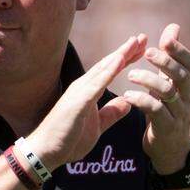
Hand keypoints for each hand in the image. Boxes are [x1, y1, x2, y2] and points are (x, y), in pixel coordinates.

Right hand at [28, 34, 146, 166]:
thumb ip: (111, 113)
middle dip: (126, 50)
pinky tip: (120, 61)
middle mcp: (83, 87)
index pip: (110, 71)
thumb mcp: (98, 125)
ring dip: (119, 55)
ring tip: (134, 42)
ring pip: (102, 70)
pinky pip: (96, 85)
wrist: (45, 152)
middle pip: (107, 64)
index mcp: (88, 92)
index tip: (142, 48)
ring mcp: (79, 93)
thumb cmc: (68, 139)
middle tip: (143, 37)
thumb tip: (127, 102)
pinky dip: (108, 72)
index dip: (126, 58)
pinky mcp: (77, 102)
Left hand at [123, 23, 189, 173]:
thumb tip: (174, 26)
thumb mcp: (171, 82)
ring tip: (131, 75)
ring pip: (168, 93)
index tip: (166, 38)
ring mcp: (179, 113)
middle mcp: (187, 97)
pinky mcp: (166, 128)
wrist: (170, 149)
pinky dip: (142, 101)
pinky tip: (128, 95)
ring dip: (150, 81)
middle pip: (182, 76)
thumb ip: (171, 56)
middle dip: (166, 62)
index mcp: (188, 85)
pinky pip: (156, 112)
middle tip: (148, 52)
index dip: (180, 50)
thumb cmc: (168, 109)